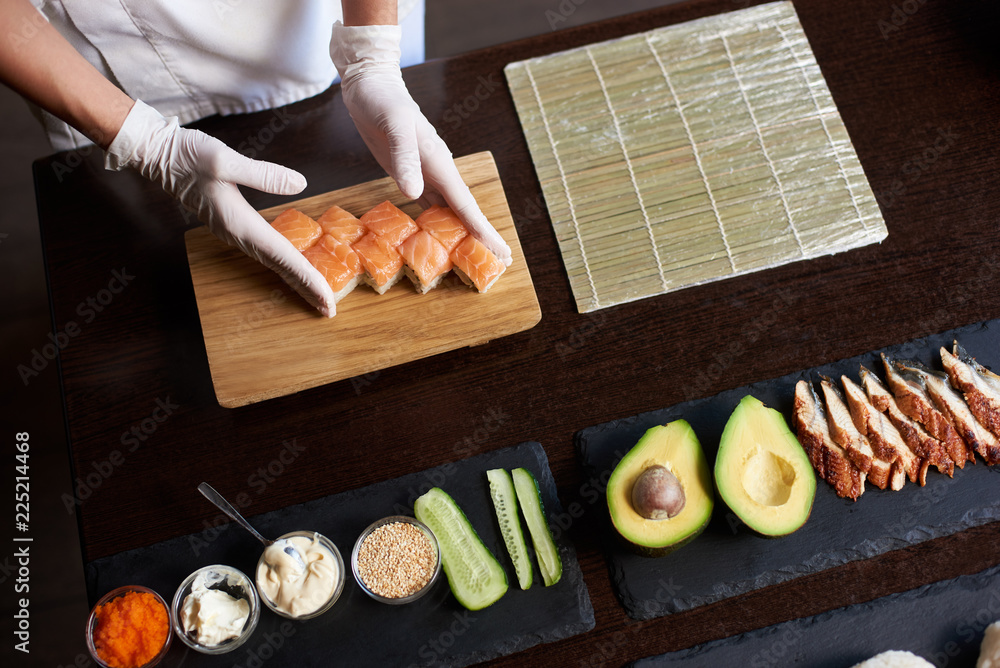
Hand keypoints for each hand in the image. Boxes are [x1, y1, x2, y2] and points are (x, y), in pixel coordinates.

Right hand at [104, 101, 337, 316]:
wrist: (159, 156)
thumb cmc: (189, 156)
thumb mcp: (226, 160)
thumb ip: (264, 175)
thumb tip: (300, 184)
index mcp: (241, 224)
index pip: (283, 257)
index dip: (308, 278)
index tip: (326, 298)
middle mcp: (239, 235)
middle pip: (280, 268)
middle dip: (306, 289)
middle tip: (329, 310)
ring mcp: (235, 232)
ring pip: (273, 263)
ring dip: (296, 280)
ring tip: (318, 296)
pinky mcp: (233, 225)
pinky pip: (265, 252)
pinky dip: (284, 265)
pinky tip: (294, 268)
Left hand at [331, 22, 511, 265]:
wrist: (371, 85)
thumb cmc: (383, 101)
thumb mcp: (394, 127)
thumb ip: (405, 159)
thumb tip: (415, 194)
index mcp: (439, 163)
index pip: (465, 204)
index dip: (482, 230)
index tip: (500, 252)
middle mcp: (437, 172)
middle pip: (463, 212)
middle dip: (481, 237)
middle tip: (500, 262)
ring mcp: (424, 175)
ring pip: (448, 211)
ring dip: (460, 233)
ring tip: (474, 257)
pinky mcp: (408, 175)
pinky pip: (427, 206)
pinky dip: (434, 224)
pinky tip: (436, 239)